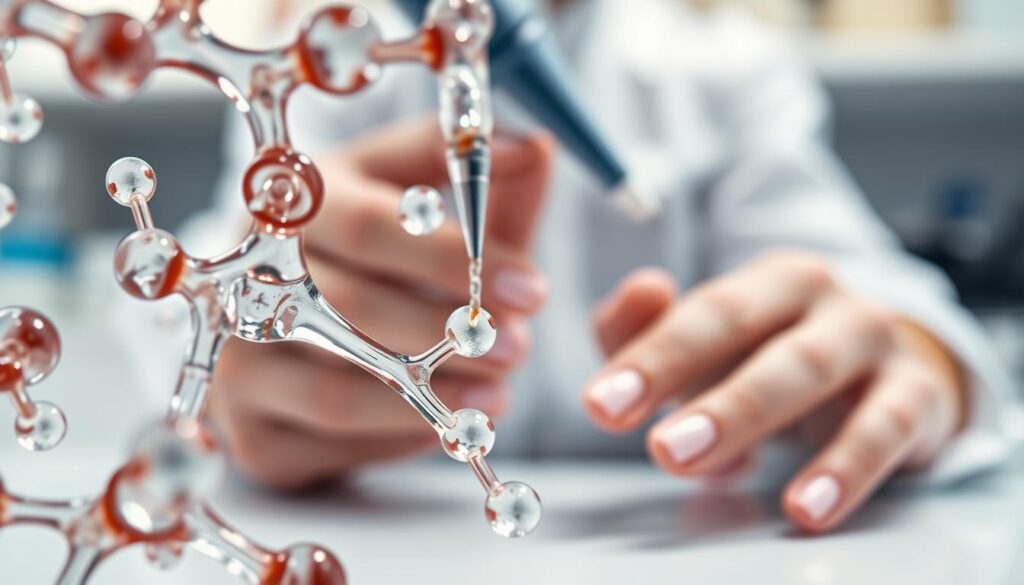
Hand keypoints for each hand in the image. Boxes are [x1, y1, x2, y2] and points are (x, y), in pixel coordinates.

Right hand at [209, 117, 554, 488]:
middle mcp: (245, 284)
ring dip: (433, 397)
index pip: (361, 225)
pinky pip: (333, 447)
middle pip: (350, 310)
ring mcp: (239, 366)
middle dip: (449, 333)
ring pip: (340, 392)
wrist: (298, 330)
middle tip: (519, 346)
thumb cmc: (375, 253)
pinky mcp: (254, 437)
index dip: (447, 258)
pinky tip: (442, 422)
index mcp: (287, 207)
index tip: (531, 286)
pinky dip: (400, 438)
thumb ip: (470, 173)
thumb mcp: (413, 196)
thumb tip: (535, 146)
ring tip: (500, 393)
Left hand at [582, 250, 965, 532]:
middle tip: (656, 446)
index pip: (700, 312)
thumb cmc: (779, 357)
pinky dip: (846, 468)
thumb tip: (641, 292)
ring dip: (749, 416)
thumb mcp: (713, 346)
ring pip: (808, 369)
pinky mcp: (917, 393)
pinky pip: (883, 428)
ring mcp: (871, 338)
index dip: (650, 357)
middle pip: (747, 331)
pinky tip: (807, 506)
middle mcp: (818, 296)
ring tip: (704, 466)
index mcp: (764, 280)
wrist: (893, 368)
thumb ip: (651, 327)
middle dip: (695, 386)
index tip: (602, 404)